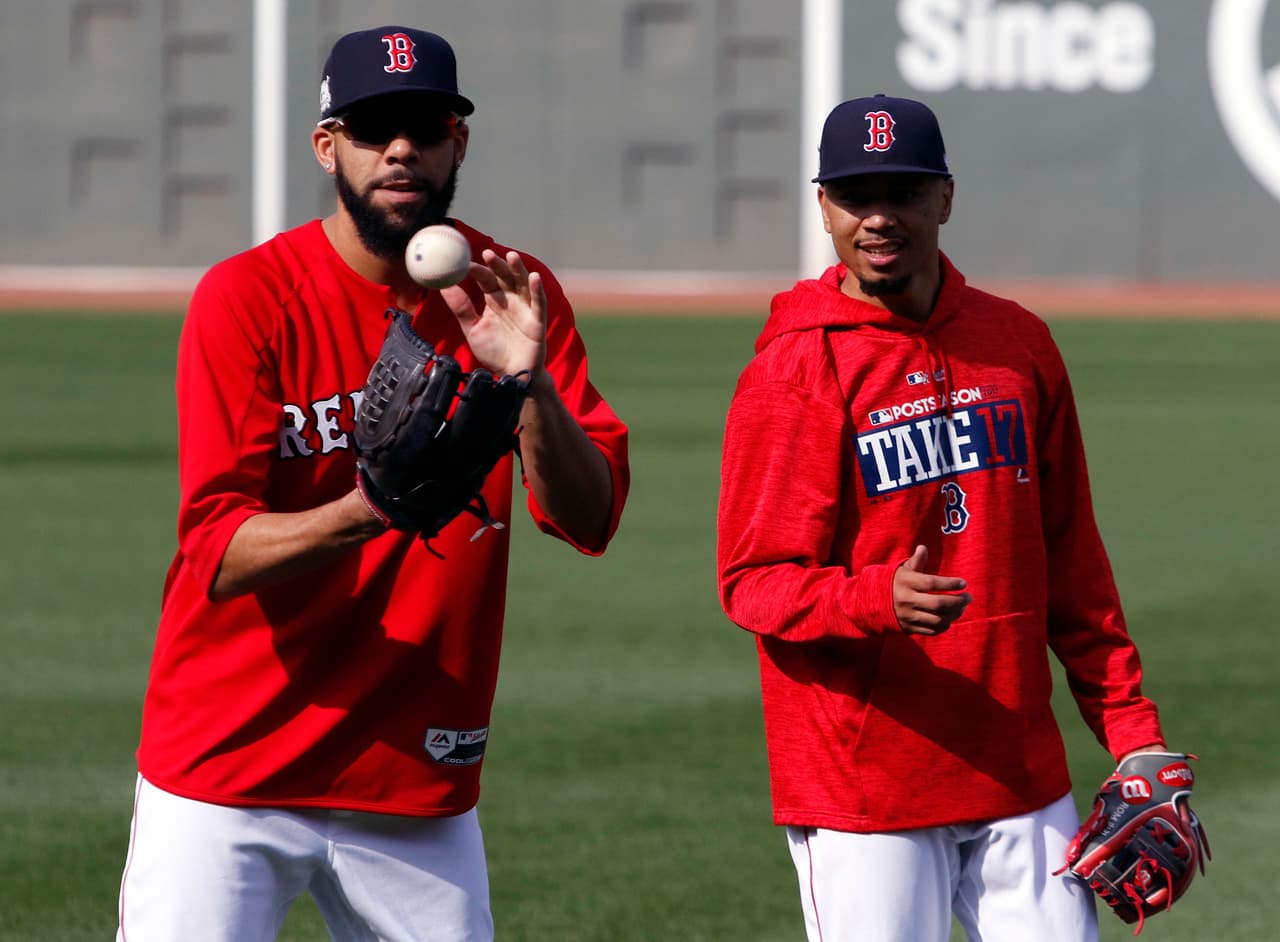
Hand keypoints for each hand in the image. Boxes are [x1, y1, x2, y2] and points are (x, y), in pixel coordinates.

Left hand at [439, 248, 546, 377]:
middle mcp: (511, 300)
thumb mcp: (473, 330)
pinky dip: (537, 290)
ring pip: (523, 284)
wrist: (511, 376)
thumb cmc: (494, 352)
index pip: (486, 279)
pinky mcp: (538, 321)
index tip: (465, 261)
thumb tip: (444, 286)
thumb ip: (461, 308)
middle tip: (487, 253)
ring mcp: (525, 309)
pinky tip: (534, 277)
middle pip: (505, 277)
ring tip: (511, 256)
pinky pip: (539, 303)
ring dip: (519, 270)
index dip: (478, 269)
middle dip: (497, 264)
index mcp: (494, 300)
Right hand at [892, 545, 971, 635]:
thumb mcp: (901, 570)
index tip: (963, 583)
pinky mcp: (909, 628)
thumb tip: (923, 548)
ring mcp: (908, 616)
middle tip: (968, 597)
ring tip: (961, 608)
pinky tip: (950, 618)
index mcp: (906, 582)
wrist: (871, 603)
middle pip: (938, 603)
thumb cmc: (892, 583)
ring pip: (937, 619)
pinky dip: (944, 626)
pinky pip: (931, 630)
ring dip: (954, 614)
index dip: (950, 584)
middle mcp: (907, 600)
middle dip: (957, 601)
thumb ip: (915, 561)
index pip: (932, 583)